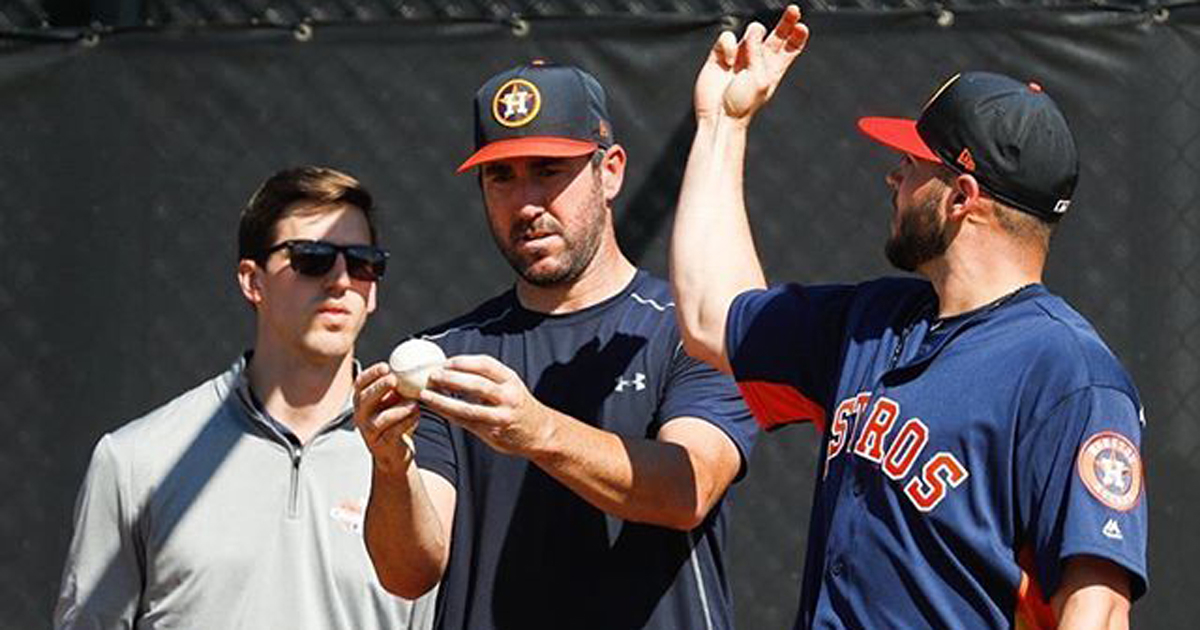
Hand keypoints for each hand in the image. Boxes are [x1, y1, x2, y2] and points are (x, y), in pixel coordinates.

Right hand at [353, 362, 420, 475]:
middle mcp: (361, 415)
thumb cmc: (395, 422)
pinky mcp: (382, 445)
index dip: (371, 374)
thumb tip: (416, 365)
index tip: (385, 366)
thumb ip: (399, 387)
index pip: (360, 383)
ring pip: (381, 418)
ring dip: (399, 409)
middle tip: (393, 379)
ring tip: (413, 403)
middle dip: (379, 387)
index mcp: (362, 400)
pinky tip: (417, 415)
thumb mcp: (394, 402)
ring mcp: (370, 431)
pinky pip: (394, 432)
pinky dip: (407, 422)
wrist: (394, 453)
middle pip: (365, 399)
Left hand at [420, 355, 557, 456]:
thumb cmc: (518, 406)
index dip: (463, 361)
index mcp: (511, 379)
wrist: (541, 432)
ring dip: (444, 400)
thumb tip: (453, 369)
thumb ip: (488, 379)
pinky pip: (467, 423)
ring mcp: (501, 416)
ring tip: (426, 394)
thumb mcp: (510, 386)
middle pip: (476, 384)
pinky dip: (449, 415)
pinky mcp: (494, 432)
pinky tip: (436, 410)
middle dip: (451, 378)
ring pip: (468, 407)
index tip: (446, 361)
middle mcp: (508, 396)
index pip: (485, 364)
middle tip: (432, 375)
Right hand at [694, 4, 808, 123]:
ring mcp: (740, 56)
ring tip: (743, 55)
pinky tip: (728, 61)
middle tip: (794, 10)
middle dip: (787, 22)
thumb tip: (752, 30)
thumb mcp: (759, 79)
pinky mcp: (721, 55)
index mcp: (774, 69)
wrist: (718, 116)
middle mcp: (758, 60)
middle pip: (777, 35)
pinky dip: (728, 46)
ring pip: (751, 31)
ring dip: (751, 38)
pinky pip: (727, 38)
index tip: (802, 27)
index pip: (790, 48)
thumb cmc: (742, 104)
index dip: (797, 36)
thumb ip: (758, 52)